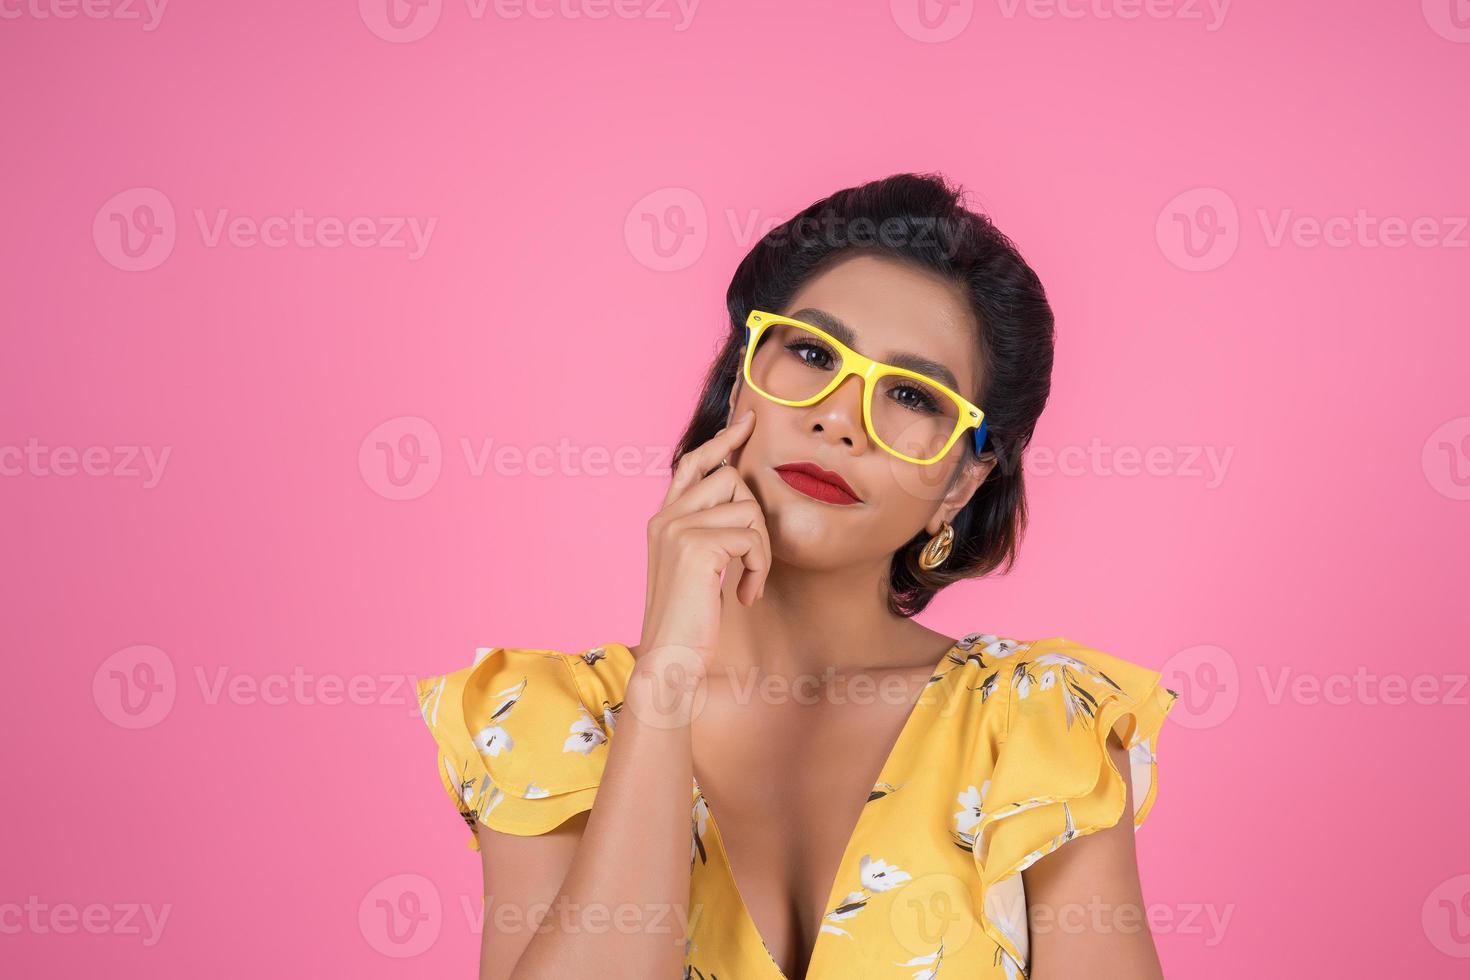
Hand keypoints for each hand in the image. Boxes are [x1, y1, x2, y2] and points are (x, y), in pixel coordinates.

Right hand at [638, 408, 770, 666]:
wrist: (669, 660)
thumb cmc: (688, 622)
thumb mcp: (696, 568)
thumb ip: (707, 532)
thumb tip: (740, 498)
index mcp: (662, 520)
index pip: (693, 464)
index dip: (721, 441)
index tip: (747, 423)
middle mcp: (665, 517)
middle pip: (730, 478)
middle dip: (755, 517)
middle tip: (752, 562)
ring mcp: (677, 528)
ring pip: (747, 507)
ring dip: (760, 549)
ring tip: (748, 583)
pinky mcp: (697, 546)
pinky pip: (752, 537)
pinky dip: (759, 567)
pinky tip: (745, 595)